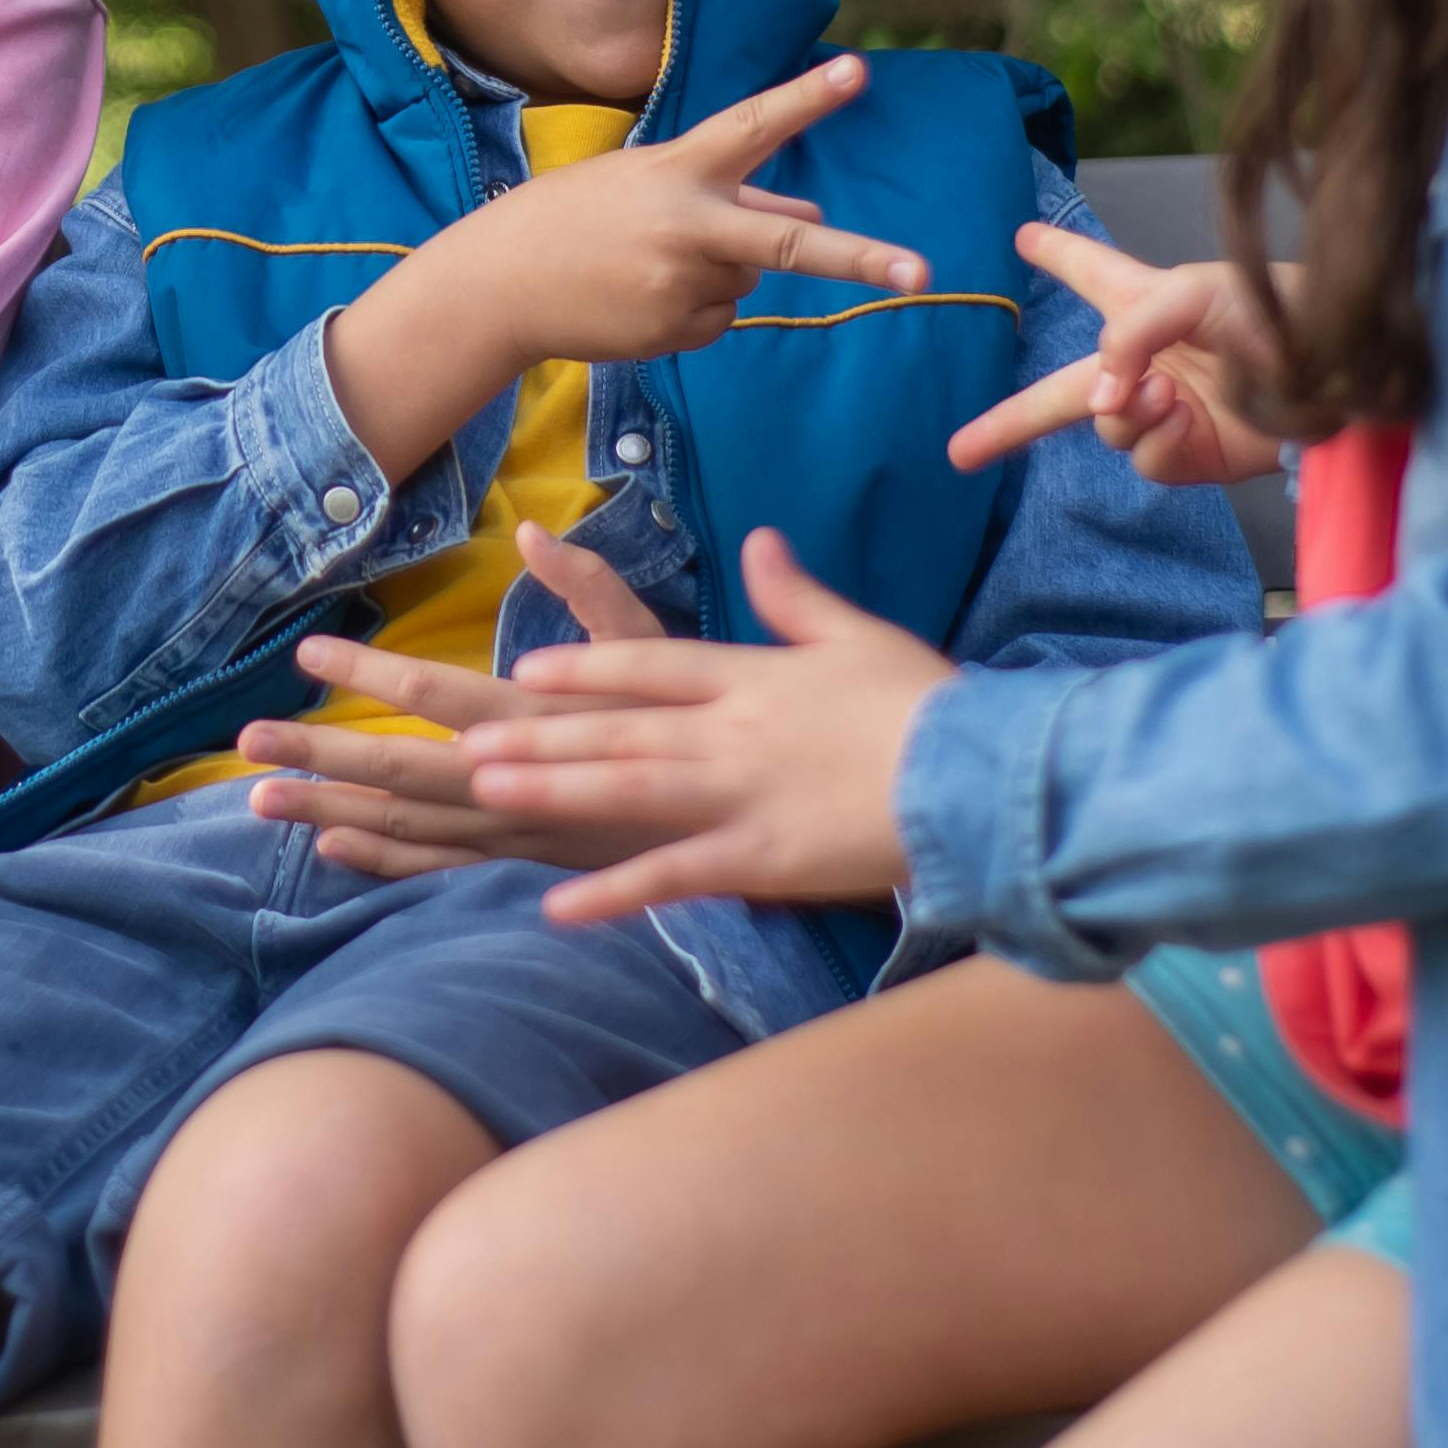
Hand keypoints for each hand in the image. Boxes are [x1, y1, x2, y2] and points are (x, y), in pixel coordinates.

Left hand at [242, 526, 700, 878]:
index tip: (308, 654)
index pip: (436, 696)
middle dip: (319, 758)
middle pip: (399, 772)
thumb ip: (591, 587)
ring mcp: (513, 833)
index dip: (368, 675)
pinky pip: (437, 864)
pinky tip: (330, 850)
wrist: (734, 824)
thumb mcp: (656, 648)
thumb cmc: (698, 724)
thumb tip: (530, 532)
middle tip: (245, 742)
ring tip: (258, 799)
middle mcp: (516, 785)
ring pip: (405, 826)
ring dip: (329, 814)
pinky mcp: (519, 859)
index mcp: (540, 721)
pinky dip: (381, 859)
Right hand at [325, 57, 930, 473]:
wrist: (498, 284)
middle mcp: (687, 227)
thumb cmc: (576, 217)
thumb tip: (815, 216)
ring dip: (715, 274)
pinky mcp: (673, 331)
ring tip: (642, 265)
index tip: (856, 72)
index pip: (752, 126)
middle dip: (860, 258)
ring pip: (746, 283)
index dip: (806, 98)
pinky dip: (691, 309)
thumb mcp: (648, 184)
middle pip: (789, 246)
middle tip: (924, 272)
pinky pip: (717, 319)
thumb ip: (733, 194)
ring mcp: (681, 285)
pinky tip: (637, 298)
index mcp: (678, 171)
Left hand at [456, 527, 954, 924]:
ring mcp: (740, 796)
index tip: (529, 667)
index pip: (652, 663)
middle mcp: (731, 731)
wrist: (982, 775)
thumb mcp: (859, 635)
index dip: (587, 667)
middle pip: (619, 728)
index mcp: (753, 676)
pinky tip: (558, 907)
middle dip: (541, 735)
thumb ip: (796, 595)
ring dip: (553, 791)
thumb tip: (759, 540)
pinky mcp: (761, 859)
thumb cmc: (928, 703)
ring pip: (627, 791)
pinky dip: (614, 894)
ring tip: (486, 791)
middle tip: (466, 741)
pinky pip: (673, 876)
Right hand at [948, 221, 1286, 488]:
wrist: (1343, 374)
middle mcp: (1146, 361)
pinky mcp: (1192, 454)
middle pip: (1061, 391)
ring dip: (1124, 412)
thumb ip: (1128, 337)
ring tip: (1167, 393)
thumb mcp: (1190, 296)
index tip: (1022, 236)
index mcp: (1145, 304)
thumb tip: (1099, 403)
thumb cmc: (1276, 310)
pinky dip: (1158, 441)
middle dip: (1007, 422)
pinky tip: (1185, 420)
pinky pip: (1145, 460)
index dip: (1055, 254)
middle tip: (958, 450)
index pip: (1089, 272)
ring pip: (1105, 427)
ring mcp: (1165, 411)